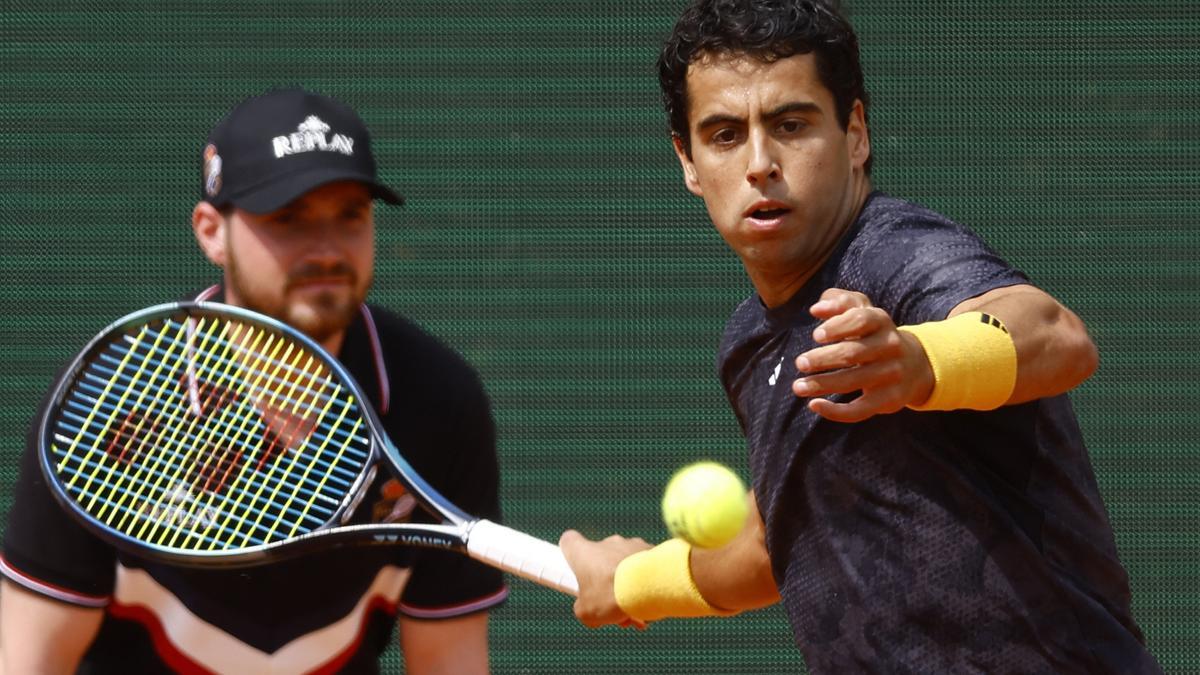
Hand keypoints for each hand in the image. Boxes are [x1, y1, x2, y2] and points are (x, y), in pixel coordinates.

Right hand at [558, 530, 651, 628]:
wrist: (648, 587)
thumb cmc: (611, 596)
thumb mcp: (586, 612)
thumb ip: (583, 607)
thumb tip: (587, 609)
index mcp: (584, 552)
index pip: (569, 541)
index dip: (570, 554)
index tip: (575, 569)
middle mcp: (606, 543)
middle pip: (600, 560)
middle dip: (605, 580)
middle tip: (611, 602)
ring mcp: (630, 544)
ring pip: (623, 565)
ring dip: (626, 584)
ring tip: (634, 609)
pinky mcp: (650, 550)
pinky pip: (644, 567)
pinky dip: (644, 582)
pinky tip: (648, 602)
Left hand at [791, 288, 933, 421]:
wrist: (914, 365)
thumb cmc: (874, 334)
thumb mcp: (862, 311)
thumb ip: (839, 302)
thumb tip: (816, 309)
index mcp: (881, 322)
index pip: (861, 320)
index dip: (838, 327)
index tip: (816, 335)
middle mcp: (890, 347)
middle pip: (854, 353)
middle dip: (823, 359)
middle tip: (800, 363)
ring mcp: (891, 375)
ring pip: (853, 381)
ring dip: (822, 385)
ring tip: (798, 386)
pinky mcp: (888, 400)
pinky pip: (860, 410)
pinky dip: (836, 411)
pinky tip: (814, 405)